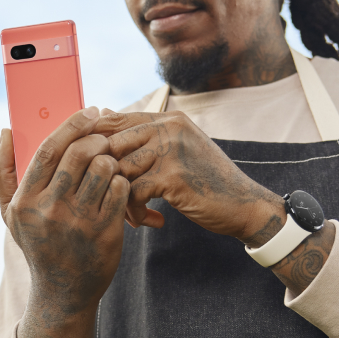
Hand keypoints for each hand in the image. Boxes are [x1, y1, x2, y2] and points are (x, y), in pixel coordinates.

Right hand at [0, 107, 130, 337]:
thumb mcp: (11, 214)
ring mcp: (79, 223)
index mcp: (25, 202)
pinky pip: (121, 190)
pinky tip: (117, 185)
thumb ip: (3, 171)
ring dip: (111, 159)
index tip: (89, 112)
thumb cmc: (37, 244)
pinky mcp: (105, 233)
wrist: (63, 293)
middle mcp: (50, 211)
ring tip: (109, 164)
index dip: (71, 125)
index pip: (47, 150)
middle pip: (79, 154)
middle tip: (103, 137)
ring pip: (104, 168)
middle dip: (96, 139)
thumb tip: (5, 131)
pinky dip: (122, 181)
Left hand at [93, 110, 280, 238]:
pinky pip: (134, 193)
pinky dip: (135, 212)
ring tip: (131, 214)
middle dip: (103, 176)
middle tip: (110, 197)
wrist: (245, 204)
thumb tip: (104, 116)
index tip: (93, 170)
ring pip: (119, 170)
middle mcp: (170, 127)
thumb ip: (148, 135)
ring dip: (119, 198)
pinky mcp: (174, 177)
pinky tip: (146, 221)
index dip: (94, 146)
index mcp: (169, 119)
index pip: (114, 121)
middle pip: (111, 144)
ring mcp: (172, 150)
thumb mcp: (180, 149)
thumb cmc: (208, 180)